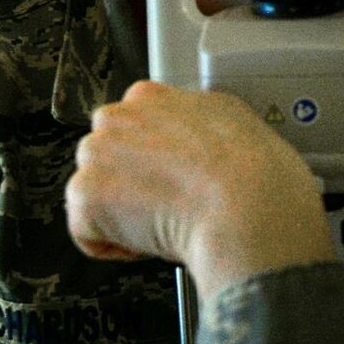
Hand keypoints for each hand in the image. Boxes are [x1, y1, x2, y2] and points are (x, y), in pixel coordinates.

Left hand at [67, 80, 335, 297]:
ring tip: (163, 223)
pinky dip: (115, 247)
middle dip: (130, 183)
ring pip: (95, 193)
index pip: (133, 127)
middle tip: (168, 204)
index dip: (154, 159)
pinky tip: (151, 242)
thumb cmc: (257, 176)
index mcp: (154, 96)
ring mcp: (96, 155)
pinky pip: (87, 232)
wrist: (247, 210)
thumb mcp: (239, 122)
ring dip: (120, 214)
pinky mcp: (85, 197)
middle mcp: (119, 117)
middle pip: (107, 157)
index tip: (172, 177)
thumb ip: (203, 125)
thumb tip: (205, 142)